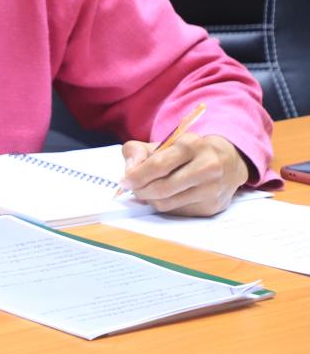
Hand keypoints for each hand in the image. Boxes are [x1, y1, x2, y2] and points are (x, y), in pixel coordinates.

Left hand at [121, 133, 250, 216]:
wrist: (229, 161)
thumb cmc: (189, 151)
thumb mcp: (164, 142)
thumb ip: (137, 150)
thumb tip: (130, 170)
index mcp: (191, 145)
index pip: (158, 165)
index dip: (136, 176)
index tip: (124, 181)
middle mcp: (207, 167)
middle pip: (162, 188)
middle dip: (141, 190)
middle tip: (133, 188)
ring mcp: (213, 189)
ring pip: (168, 203)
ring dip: (150, 199)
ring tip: (148, 191)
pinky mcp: (213, 206)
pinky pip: (178, 211)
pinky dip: (166, 205)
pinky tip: (168, 196)